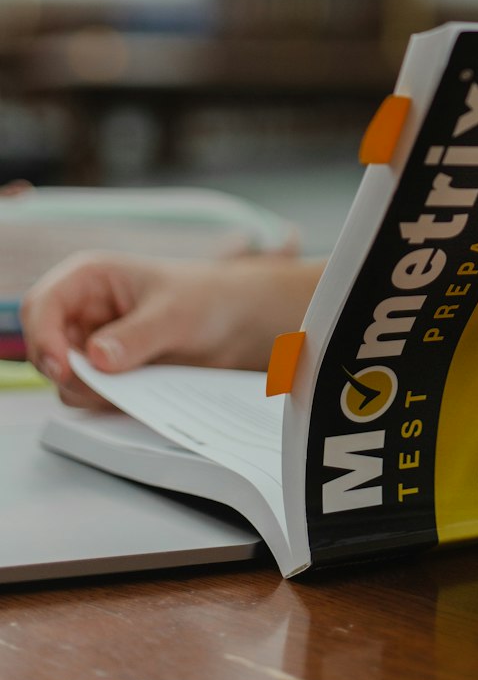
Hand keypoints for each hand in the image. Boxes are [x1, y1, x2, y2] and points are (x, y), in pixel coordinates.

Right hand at [21, 252, 322, 407]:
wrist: (234, 323)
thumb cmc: (205, 299)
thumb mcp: (175, 314)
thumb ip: (136, 336)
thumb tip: (97, 358)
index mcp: (88, 279)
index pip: (41, 306)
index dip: (43, 338)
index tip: (64, 368)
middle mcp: (82, 312)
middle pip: (42, 347)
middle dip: (64, 370)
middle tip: (99, 385)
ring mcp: (90, 344)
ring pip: (64, 378)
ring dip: (90, 389)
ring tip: (138, 380)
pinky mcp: (105, 372)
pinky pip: (89, 395)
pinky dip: (108, 400)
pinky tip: (142, 389)